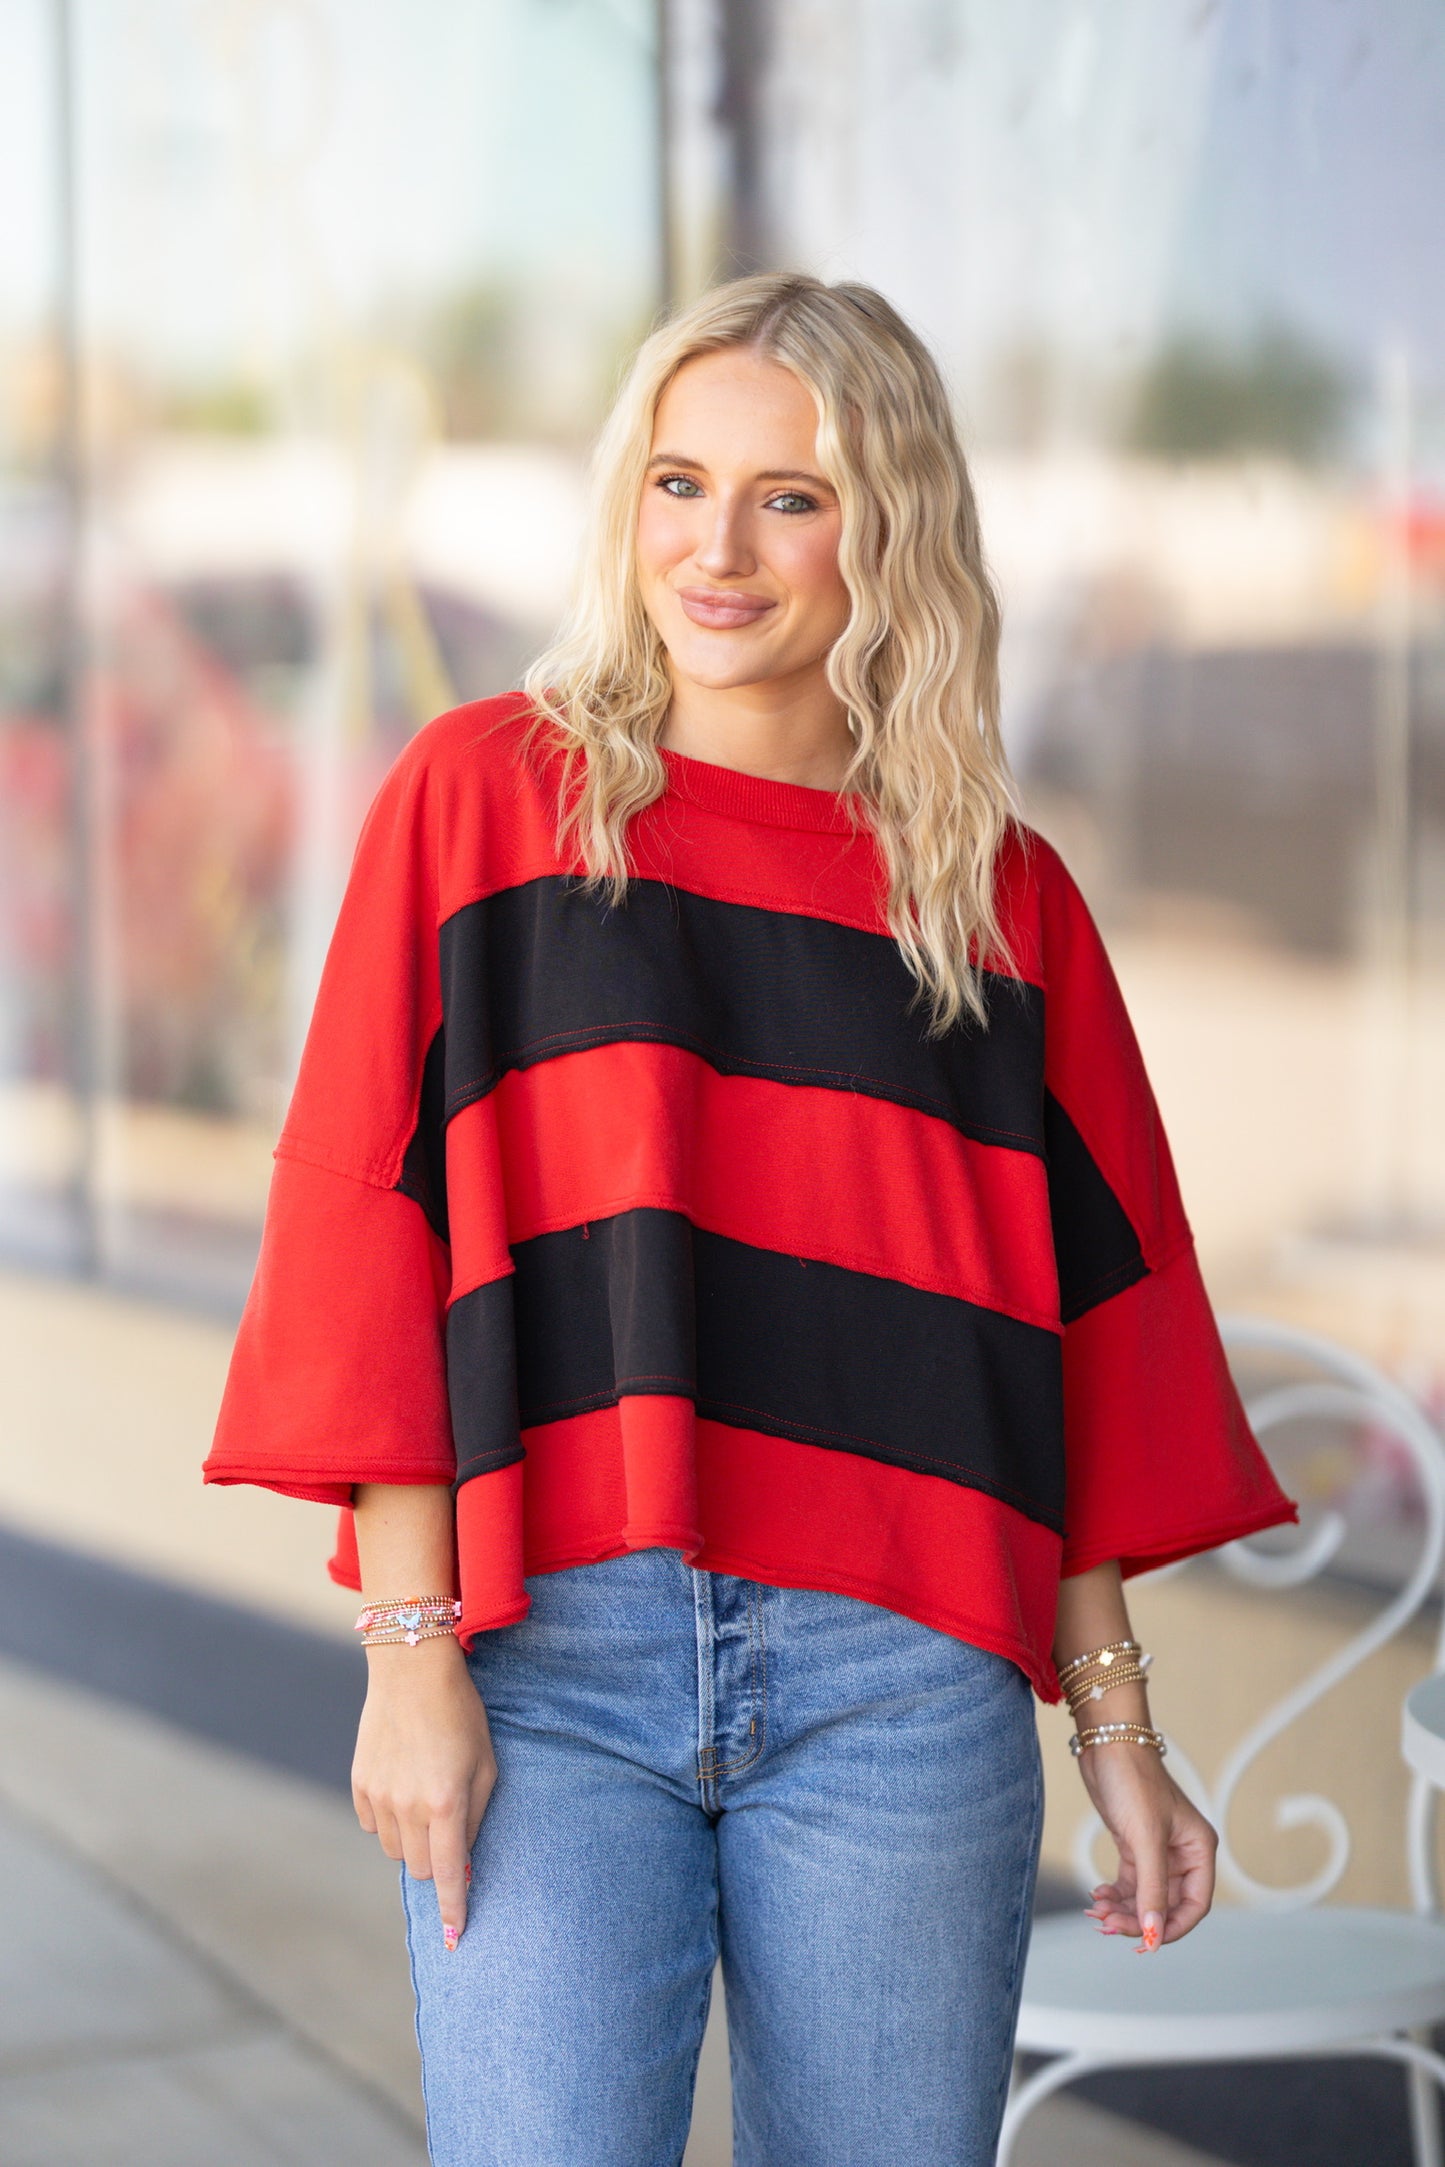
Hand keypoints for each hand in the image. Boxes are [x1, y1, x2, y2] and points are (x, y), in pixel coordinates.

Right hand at [352, 1635, 496, 1950]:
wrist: (412, 1669)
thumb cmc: (461, 1714)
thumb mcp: (485, 1764)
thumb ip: (476, 1816)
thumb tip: (462, 1860)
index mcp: (446, 1803)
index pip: (447, 1874)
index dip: (453, 1910)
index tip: (456, 1939)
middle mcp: (408, 1806)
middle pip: (418, 1868)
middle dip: (434, 1860)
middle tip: (447, 1827)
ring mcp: (379, 1796)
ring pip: (393, 1850)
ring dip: (410, 1840)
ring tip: (424, 1797)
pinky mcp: (359, 1784)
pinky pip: (372, 1825)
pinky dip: (388, 1819)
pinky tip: (401, 1786)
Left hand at [1076, 1743, 1216, 1953]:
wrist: (1106, 1743)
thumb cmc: (1133, 1780)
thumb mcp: (1145, 1839)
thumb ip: (1151, 1889)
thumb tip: (1154, 1934)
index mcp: (1199, 1850)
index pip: (1195, 1905)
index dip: (1171, 1928)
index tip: (1145, 1941)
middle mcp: (1182, 1853)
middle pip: (1167, 1905)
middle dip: (1139, 1919)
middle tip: (1108, 1926)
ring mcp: (1157, 1850)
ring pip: (1145, 1896)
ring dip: (1123, 1909)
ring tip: (1097, 1912)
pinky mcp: (1134, 1845)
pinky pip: (1129, 1883)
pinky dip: (1115, 1894)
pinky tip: (1098, 1895)